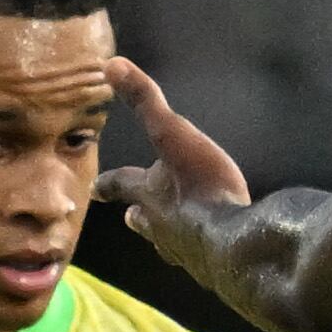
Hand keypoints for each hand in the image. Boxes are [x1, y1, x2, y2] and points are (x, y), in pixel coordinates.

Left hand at [94, 56, 250, 272]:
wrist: (236, 244)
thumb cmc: (203, 188)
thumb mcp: (174, 134)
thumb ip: (146, 101)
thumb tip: (110, 64)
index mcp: (150, 194)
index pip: (121, 184)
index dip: (109, 182)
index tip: (95, 186)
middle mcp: (161, 226)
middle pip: (143, 219)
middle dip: (137, 214)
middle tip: (130, 215)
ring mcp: (187, 250)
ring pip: (169, 242)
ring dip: (165, 235)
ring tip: (167, 236)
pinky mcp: (213, 267)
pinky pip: (202, 257)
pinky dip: (202, 251)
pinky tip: (211, 252)